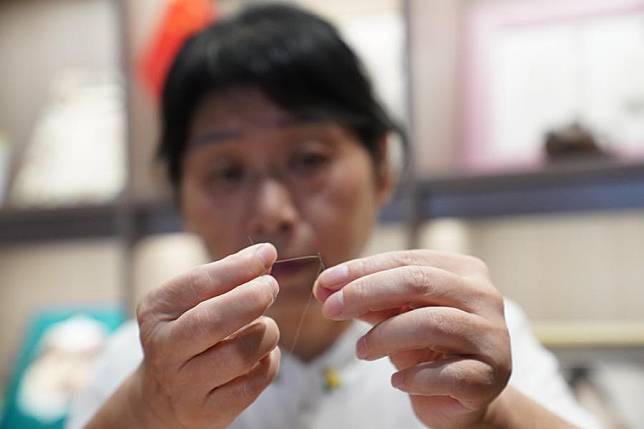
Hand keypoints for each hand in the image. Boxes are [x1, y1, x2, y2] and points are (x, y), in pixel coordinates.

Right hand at [130, 243, 280, 428]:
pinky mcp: (209, 412)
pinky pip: (255, 381)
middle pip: (212, 321)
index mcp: (156, 312)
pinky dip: (269, 360)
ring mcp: (185, 385)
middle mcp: (164, 350)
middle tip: (271, 286)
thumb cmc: (188, 335)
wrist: (162, 397)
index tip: (267, 254)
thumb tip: (265, 254)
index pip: (199, 284)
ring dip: (265, 332)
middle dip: (252, 298)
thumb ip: (226, 277)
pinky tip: (263, 354)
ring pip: (241, 354)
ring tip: (264, 327)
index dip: (238, 267)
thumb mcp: (193, 302)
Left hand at [313, 250, 510, 428]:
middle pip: (418, 282)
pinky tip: (398, 381)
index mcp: (465, 272)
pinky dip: (412, 376)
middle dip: (366, 292)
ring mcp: (492, 337)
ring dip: (384, 336)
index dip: (362, 270)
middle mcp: (485, 297)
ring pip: (430, 323)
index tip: (324, 283)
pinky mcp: (489, 377)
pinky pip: (443, 372)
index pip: (407, 260)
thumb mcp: (397, 318)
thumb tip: (325, 287)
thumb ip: (370, 301)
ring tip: (362, 351)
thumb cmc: (430, 349)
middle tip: (331, 309)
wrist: (466, 398)